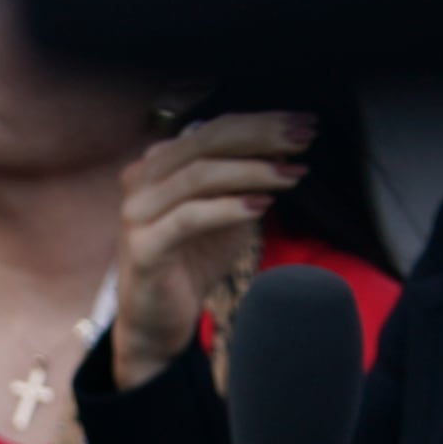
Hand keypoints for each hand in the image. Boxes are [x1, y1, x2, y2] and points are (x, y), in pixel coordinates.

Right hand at [113, 113, 314, 390]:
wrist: (157, 319)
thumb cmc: (190, 262)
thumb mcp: (224, 216)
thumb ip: (244, 186)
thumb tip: (285, 155)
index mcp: (158, 165)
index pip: (211, 130)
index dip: (259, 124)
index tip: (304, 124)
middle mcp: (141, 180)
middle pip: (204, 142)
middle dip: (259, 136)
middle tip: (304, 138)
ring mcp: (138, 212)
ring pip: (197, 175)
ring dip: (251, 171)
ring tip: (292, 174)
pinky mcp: (144, 246)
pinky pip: (188, 218)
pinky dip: (228, 208)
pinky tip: (263, 205)